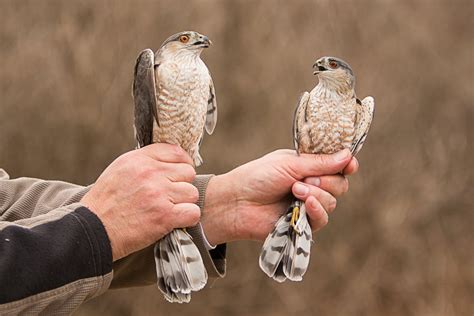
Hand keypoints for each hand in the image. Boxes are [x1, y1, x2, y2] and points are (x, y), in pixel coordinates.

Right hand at [81, 143, 199, 260]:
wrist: (92, 230)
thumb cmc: (105, 203)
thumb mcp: (119, 170)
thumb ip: (144, 162)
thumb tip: (169, 161)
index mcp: (139, 159)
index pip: (176, 151)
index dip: (182, 163)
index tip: (178, 174)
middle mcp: (150, 173)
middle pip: (188, 172)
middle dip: (182, 185)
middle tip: (170, 197)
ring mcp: (159, 194)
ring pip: (192, 193)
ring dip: (184, 203)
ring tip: (169, 210)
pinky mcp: (164, 215)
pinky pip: (193, 212)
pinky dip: (187, 218)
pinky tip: (175, 221)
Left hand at [201, 149, 357, 244]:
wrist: (237, 202)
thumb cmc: (258, 177)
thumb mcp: (289, 164)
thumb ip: (319, 163)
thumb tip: (348, 155)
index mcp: (308, 166)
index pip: (337, 165)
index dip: (347, 164)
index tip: (350, 165)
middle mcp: (311, 185)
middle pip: (340, 184)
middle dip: (327, 181)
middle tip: (305, 179)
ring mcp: (308, 205)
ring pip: (332, 202)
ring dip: (317, 195)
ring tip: (294, 190)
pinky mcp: (303, 223)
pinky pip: (323, 219)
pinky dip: (317, 210)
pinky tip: (305, 204)